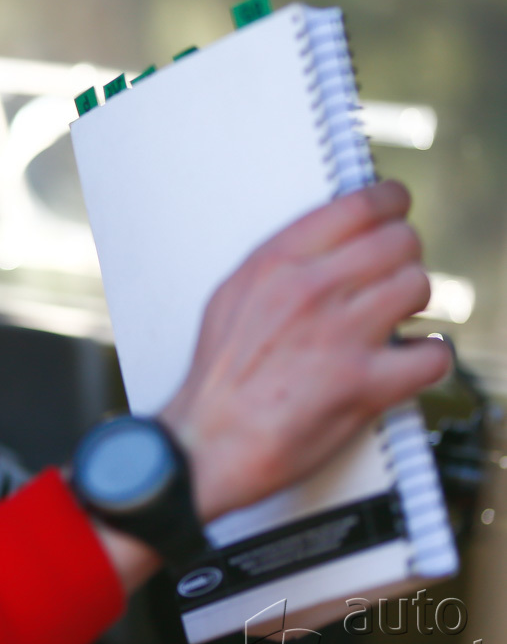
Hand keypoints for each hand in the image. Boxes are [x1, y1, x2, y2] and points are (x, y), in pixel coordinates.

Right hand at [160, 180, 449, 522]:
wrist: (210, 441)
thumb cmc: (218, 377)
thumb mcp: (231, 297)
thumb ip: (280, 264)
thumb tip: (325, 239)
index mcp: (276, 264)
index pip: (359, 206)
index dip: (390, 203)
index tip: (396, 209)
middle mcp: (312, 291)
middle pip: (400, 241)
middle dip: (403, 256)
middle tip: (394, 273)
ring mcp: (343, 336)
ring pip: (420, 287)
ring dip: (413, 304)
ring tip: (394, 319)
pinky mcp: (367, 384)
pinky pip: (433, 354)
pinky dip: (427, 357)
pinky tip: (406, 359)